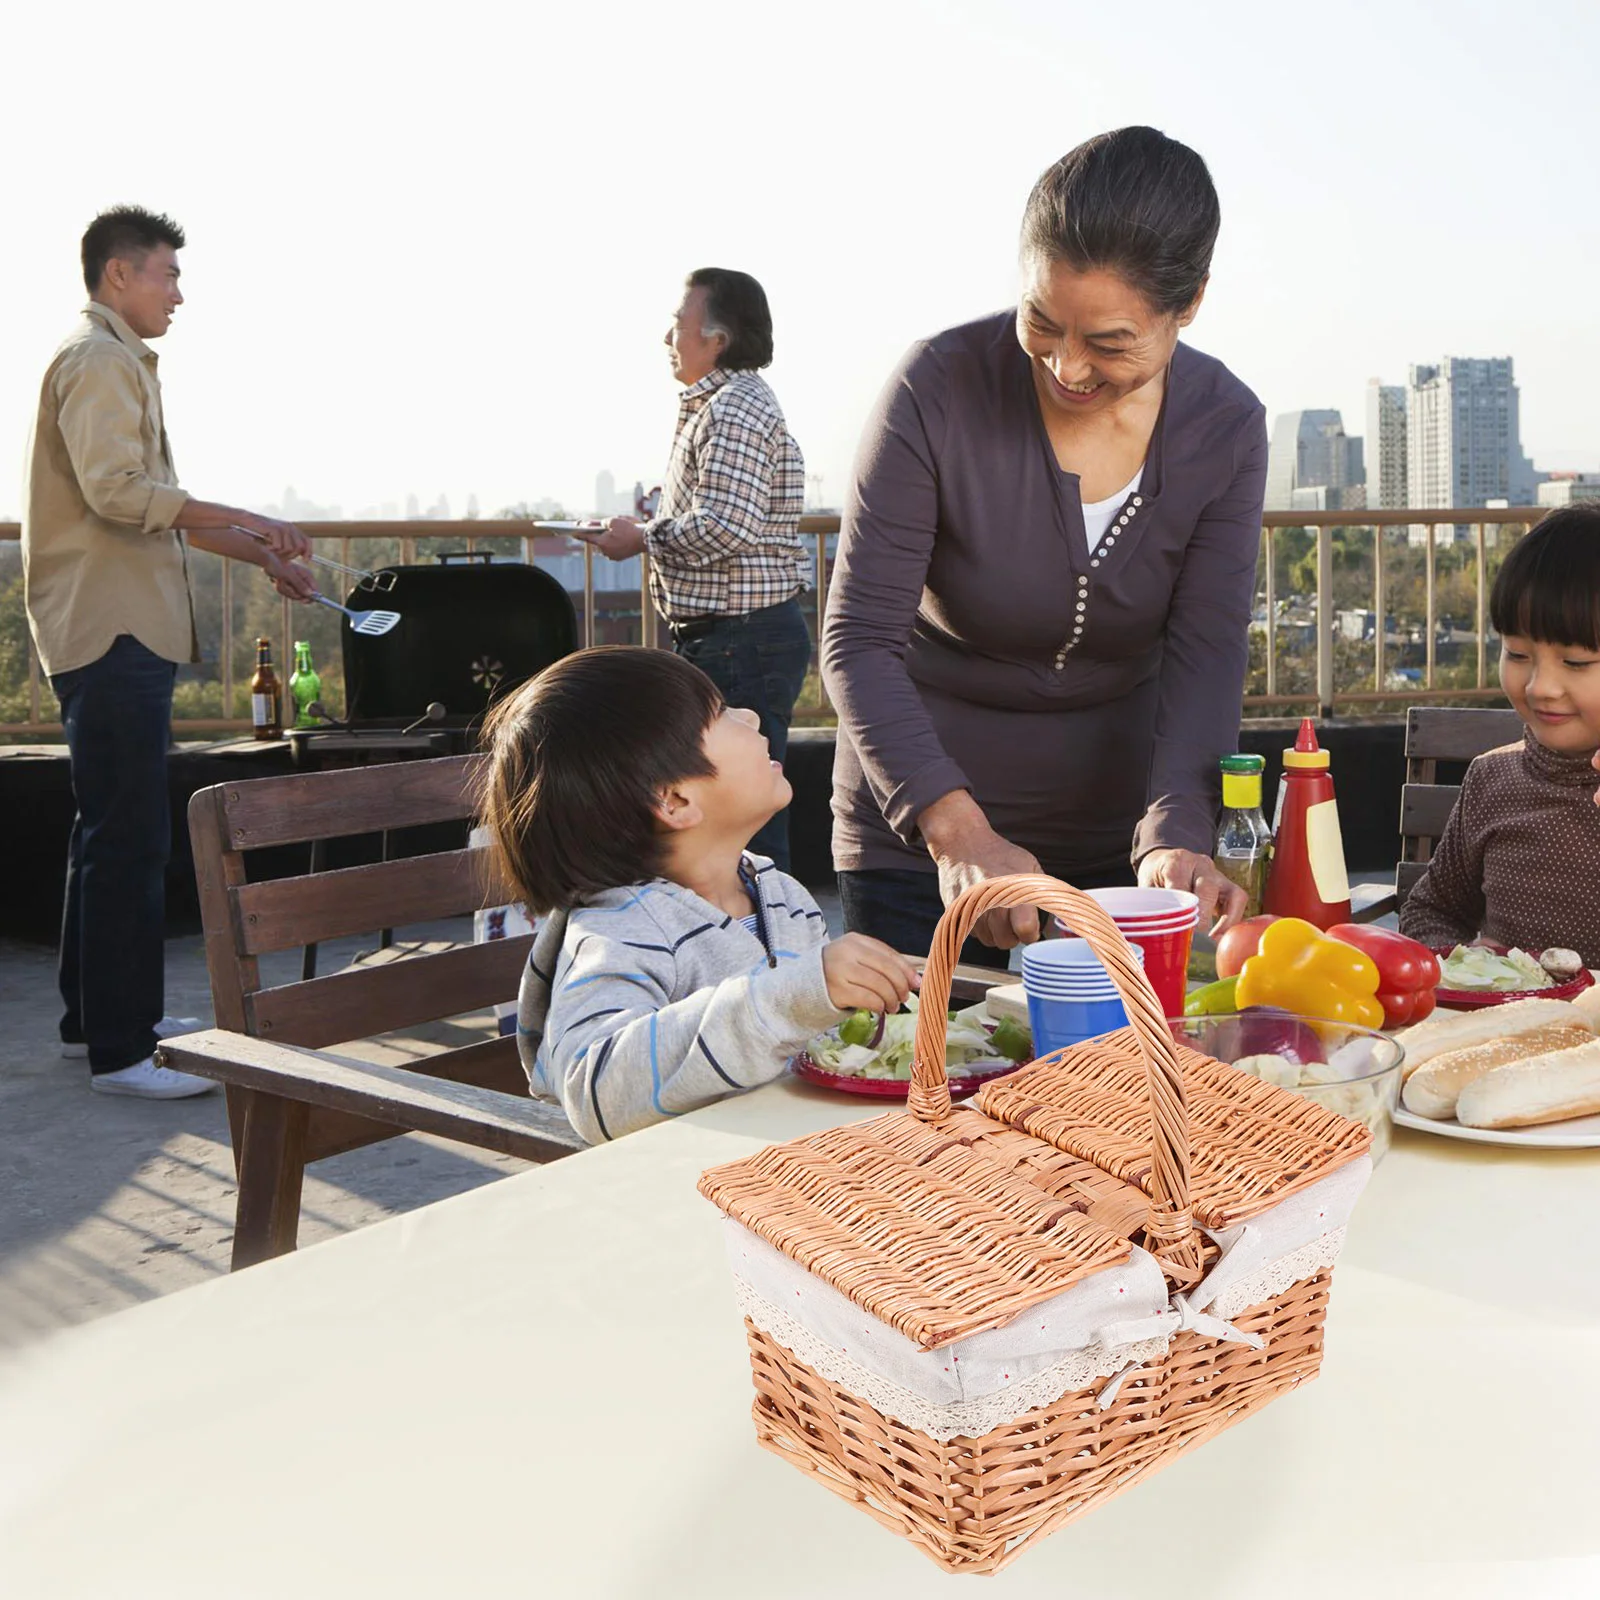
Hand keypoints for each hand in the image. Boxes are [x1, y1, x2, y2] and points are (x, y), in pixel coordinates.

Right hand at [242, 513, 309, 559]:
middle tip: (278, 556)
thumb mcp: (276, 540)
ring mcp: (283, 528)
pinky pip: (279, 547)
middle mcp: (290, 528)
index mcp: (293, 529)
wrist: (247, 522)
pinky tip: (265, 546)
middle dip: (290, 556)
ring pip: (289, 549)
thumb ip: (287, 546)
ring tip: (270, 549)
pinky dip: (271, 550)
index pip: (307, 542)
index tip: (305, 561)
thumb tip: (295, 560)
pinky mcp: (275, 529)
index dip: (308, 552)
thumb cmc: (260, 533)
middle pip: (299, 548)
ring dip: (279, 553)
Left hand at [263, 555, 318, 602]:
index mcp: (307, 576)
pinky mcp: (288, 585)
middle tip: (286, 586)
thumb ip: (301, 585)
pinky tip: (277, 581)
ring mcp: (295, 583)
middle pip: (303, 595)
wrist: (268, 562)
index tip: (303, 601)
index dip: (311, 597)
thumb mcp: (290, 576)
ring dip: (284, 589)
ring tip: (279, 581)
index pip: (315, 590)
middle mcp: (303, 580)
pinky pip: (286, 593)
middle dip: (292, 593)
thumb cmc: (279, 565)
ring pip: (293, 595)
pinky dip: (280, 588)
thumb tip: (310, 594)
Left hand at [572, 516, 645, 560]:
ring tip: (615, 532)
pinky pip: (613, 549)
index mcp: (602, 543)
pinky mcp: (620, 557)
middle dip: (599, 534)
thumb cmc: (630, 529)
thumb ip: (601, 522)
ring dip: (608, 539)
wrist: (646, 540)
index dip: (580, 534)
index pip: (587, 538)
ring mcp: (613, 556)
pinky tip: (620, 537)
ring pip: (606, 545)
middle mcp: (606, 552)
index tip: (572, 532)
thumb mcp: (614, 521)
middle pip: (598, 541)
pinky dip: (614, 543)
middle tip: (599, 527)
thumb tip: (591, 524)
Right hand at [822, 934, 921, 1012]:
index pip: (889, 954)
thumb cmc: (835, 972)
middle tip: (904, 998)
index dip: (906, 970)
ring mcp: (840, 971)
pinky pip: (869, 999)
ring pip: (880, 985)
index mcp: (855, 940)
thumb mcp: (855, 958)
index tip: (917, 983)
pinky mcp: (837, 991)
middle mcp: (847, 953)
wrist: (801, 986)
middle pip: (887, 970)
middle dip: (901, 986)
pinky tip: (880, 1009)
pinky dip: (879, 1005)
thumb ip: (881, 964)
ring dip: (891, 999)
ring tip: (893, 1006)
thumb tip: (915, 980)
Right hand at [919, 791, 1042, 949]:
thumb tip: (1062, 910)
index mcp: (1012, 895)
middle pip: (1006, 942)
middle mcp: (991, 907)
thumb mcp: (1029, 866)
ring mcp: (971, 911)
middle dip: (1013, 935)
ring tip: (997, 913)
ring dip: (995, 933)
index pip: (1025, 931)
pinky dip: (980, 927)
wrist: (963, 842)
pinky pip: (973, 933)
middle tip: (1014, 921)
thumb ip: (1043, 890)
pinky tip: (983, 910)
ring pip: (989, 941)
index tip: (1031, 928)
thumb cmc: (999, 854)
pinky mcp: (956, 913)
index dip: (1031, 933)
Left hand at [1139, 848, 1246, 935]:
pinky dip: (1232, 919)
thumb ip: (1153, 905)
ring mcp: (1217, 873)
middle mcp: (1200, 864)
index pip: (1181, 884)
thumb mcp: (1146, 886)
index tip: (1184, 928)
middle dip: (1204, 915)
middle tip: (1198, 937)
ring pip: (1233, 894)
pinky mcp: (1227, 884)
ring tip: (1215, 938)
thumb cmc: (1156, 876)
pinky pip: (1238, 901)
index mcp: (1176, 862)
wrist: (1165, 861)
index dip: (1184, 909)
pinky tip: (1220, 934)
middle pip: (1208, 888)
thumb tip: (1156, 931)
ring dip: (1227, 920)